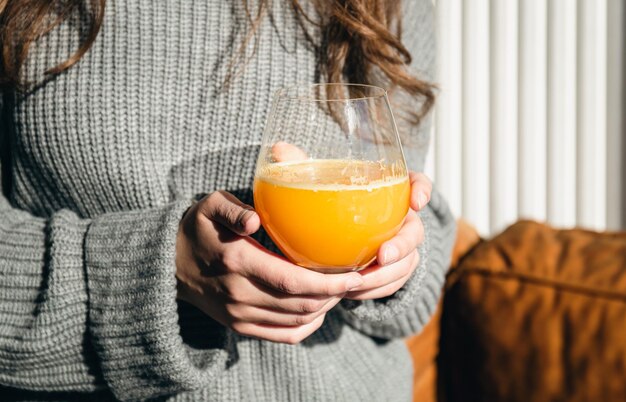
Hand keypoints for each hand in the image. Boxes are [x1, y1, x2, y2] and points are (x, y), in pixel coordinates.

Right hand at [175, 191, 363, 343]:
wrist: (169, 266)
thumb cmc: (198, 229)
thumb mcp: (210, 207)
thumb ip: (233, 209)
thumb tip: (256, 222)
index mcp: (238, 262)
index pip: (293, 281)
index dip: (328, 283)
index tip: (354, 275)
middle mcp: (240, 294)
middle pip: (301, 304)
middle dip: (335, 295)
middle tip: (355, 279)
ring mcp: (239, 314)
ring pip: (296, 320)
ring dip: (325, 308)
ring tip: (341, 290)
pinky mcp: (240, 326)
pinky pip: (283, 335)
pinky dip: (307, 326)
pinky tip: (320, 311)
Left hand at [270, 142, 431, 300]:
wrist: (327, 238)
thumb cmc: (325, 203)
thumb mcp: (314, 183)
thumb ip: (300, 166)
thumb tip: (280, 149)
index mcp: (389, 192)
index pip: (417, 182)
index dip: (422, 189)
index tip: (416, 200)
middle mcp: (400, 219)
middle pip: (415, 232)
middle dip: (403, 245)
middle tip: (383, 256)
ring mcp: (400, 247)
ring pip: (407, 263)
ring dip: (387, 276)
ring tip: (360, 283)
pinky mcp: (391, 271)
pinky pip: (393, 283)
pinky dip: (376, 290)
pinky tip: (353, 292)